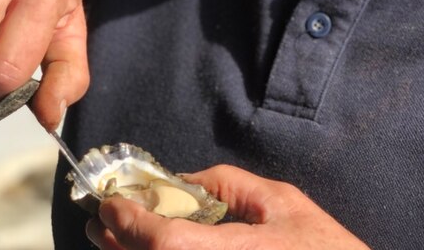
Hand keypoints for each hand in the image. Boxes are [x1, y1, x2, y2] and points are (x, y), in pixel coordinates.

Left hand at [86, 165, 370, 249]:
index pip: (162, 241)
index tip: (110, 204)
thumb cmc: (319, 247)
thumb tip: (182, 180)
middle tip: (103, 219)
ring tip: (114, 237)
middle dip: (118, 241)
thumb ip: (227, 184)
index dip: (129, 222)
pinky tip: (148, 249)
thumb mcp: (280, 200)